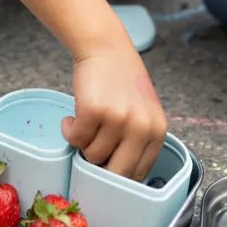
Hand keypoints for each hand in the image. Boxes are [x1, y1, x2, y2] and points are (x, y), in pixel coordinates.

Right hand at [62, 44, 167, 180]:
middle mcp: (141, 128)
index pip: (138, 175)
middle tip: (92, 149)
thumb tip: (117, 179)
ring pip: (92, 156)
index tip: (105, 171)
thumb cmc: (123, 81)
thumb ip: (137, 142)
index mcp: (157, 132)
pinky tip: (74, 117)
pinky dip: (70, 131)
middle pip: (115, 174)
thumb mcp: (143, 113)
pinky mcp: (94, 111)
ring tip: (88, 122)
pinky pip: (76, 139)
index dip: (118, 177)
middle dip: (99, 166)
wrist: (106, 47)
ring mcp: (118, 119)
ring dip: (84, 143)